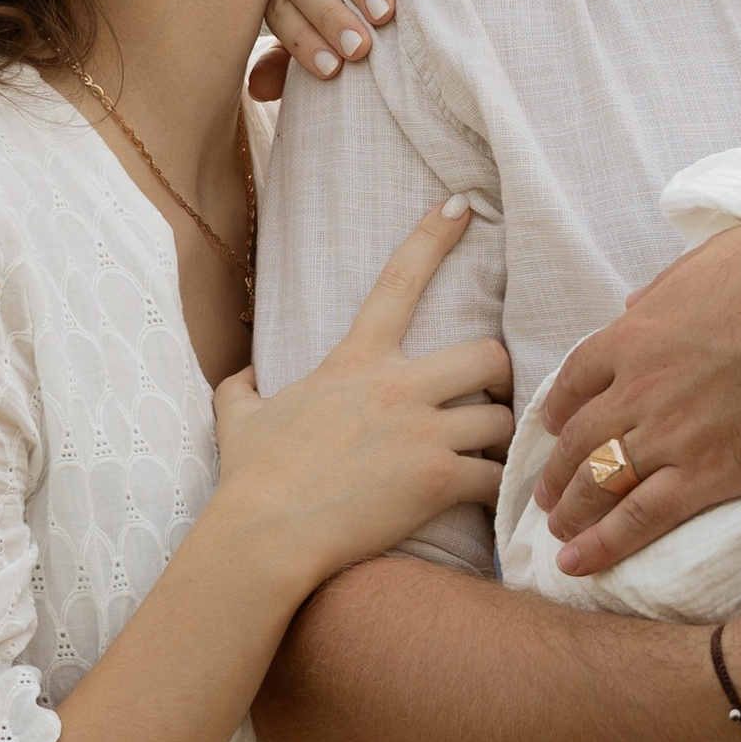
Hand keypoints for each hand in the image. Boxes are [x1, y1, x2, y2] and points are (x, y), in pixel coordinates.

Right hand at [209, 201, 511, 591]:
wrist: (264, 536)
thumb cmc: (251, 478)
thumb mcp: (239, 417)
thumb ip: (246, 387)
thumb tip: (243, 378)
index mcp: (355, 361)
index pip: (399, 280)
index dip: (433, 237)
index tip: (461, 205)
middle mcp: (397, 387)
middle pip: (488, 355)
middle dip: (500, 375)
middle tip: (491, 396)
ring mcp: (421, 432)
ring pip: (501, 419)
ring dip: (500, 439)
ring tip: (488, 456)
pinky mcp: (437, 479)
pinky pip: (492, 476)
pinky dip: (495, 490)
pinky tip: (487, 500)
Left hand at [535, 225, 740, 569]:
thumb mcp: (710, 259)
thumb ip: (664, 288)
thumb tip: (635, 306)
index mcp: (636, 335)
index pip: (577, 381)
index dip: (561, 410)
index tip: (556, 429)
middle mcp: (639, 388)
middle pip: (579, 439)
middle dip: (557, 471)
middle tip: (547, 495)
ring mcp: (670, 434)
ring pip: (599, 482)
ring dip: (573, 511)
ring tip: (560, 532)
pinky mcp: (709, 474)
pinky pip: (641, 517)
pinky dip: (604, 543)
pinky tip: (578, 561)